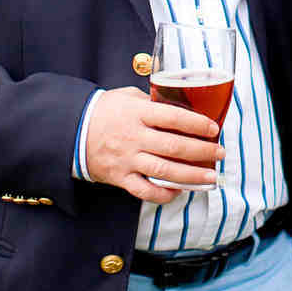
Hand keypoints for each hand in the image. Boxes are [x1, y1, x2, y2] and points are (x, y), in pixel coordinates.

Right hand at [85, 86, 224, 200]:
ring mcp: (127, 159)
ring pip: (164, 171)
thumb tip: (179, 103)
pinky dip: (164, 194)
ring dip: (191, 176)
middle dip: (202, 151)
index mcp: (137, 113)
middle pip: (174, 147)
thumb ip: (151, 101)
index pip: (173, 117)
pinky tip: (179, 191)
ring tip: (211, 177)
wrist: (71, 131)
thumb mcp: (127, 97)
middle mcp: (134, 137)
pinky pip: (145, 191)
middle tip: (220, 153)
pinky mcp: (120, 177)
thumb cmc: (104, 111)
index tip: (214, 128)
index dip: (197, 124)